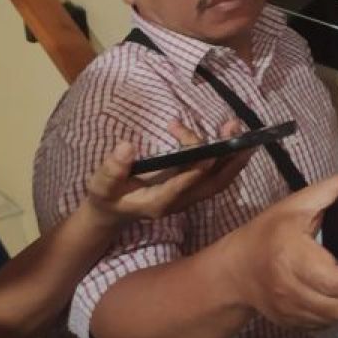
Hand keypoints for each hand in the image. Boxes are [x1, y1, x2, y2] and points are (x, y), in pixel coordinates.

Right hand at [81, 120, 251, 227]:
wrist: (114, 212)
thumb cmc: (107, 197)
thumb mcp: (101, 185)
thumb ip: (112, 169)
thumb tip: (127, 147)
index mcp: (159, 202)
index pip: (183, 186)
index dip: (196, 169)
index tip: (207, 150)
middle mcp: (180, 201)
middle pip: (212, 183)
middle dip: (228, 160)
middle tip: (236, 133)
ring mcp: (189, 195)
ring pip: (219, 178)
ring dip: (232, 153)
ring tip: (235, 125)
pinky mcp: (192, 186)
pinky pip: (216, 172)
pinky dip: (225, 154)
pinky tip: (225, 131)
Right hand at [223, 173, 337, 328]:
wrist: (236, 268)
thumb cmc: (268, 232)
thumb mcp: (296, 204)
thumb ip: (330, 190)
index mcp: (294, 257)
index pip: (335, 281)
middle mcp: (290, 290)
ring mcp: (289, 312)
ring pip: (334, 319)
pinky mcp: (290, 324)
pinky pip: (322, 325)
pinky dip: (335, 314)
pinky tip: (337, 297)